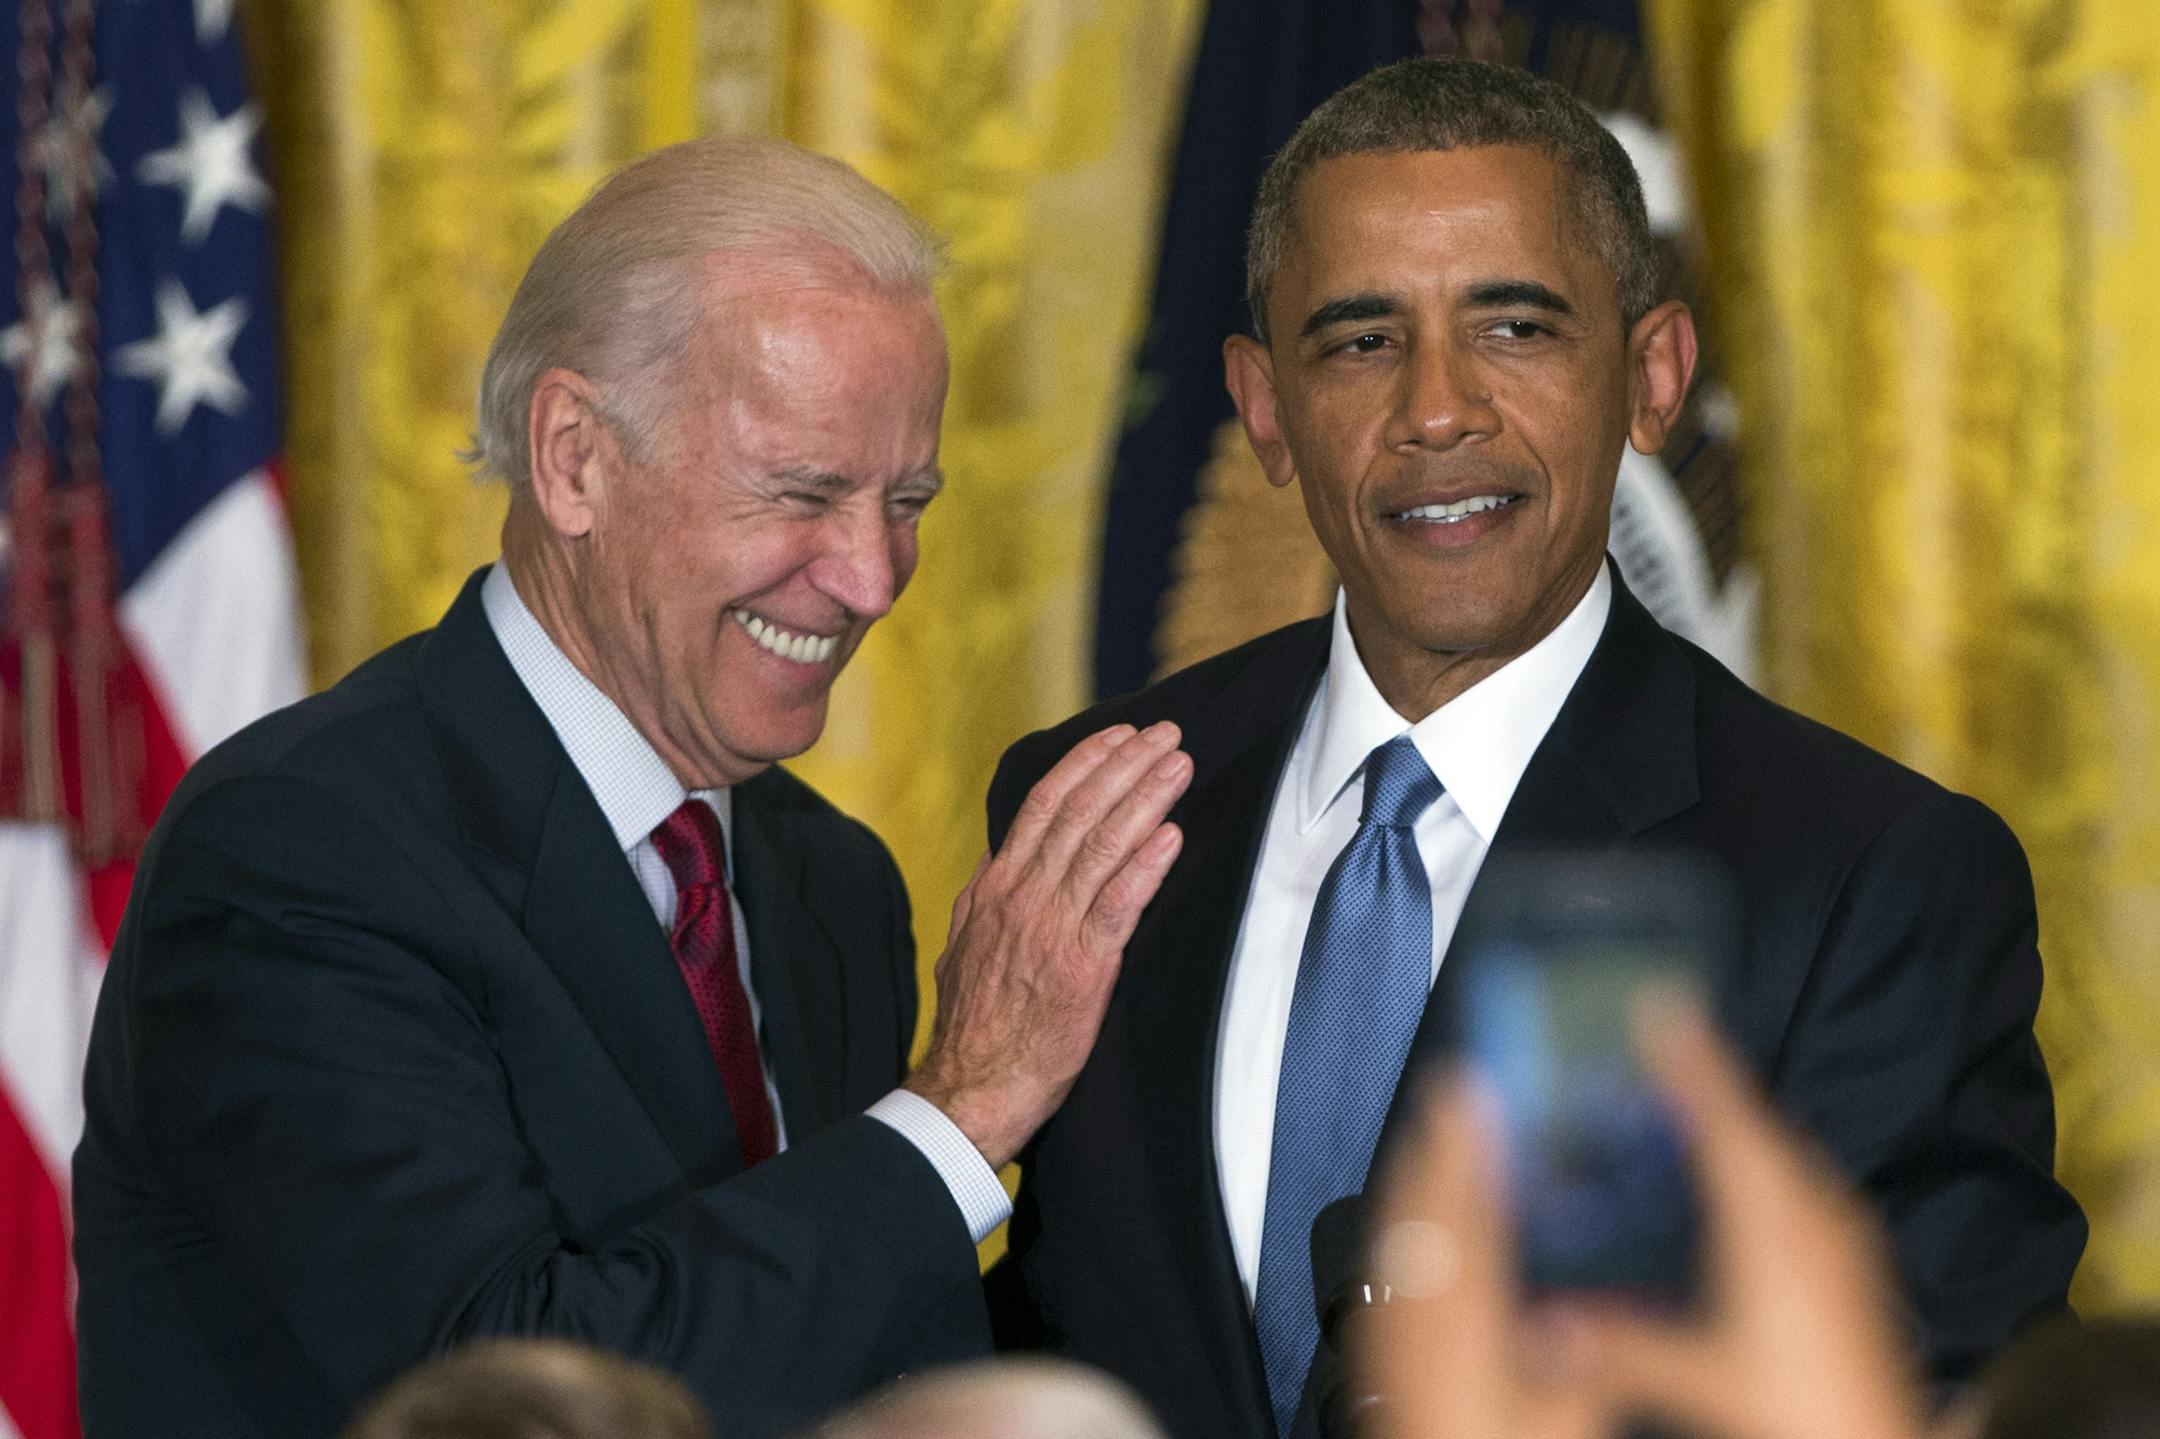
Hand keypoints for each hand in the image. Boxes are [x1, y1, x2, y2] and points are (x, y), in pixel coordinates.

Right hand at [906, 722, 1189, 1167]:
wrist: (972, 1089)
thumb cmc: (975, 1026)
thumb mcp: (962, 948)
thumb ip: (980, 901)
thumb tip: (995, 858)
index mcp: (996, 888)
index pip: (1043, 804)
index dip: (1086, 763)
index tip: (1119, 736)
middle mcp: (1023, 897)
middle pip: (1080, 812)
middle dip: (1127, 765)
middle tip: (1167, 734)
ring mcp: (1052, 929)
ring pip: (1102, 845)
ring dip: (1145, 799)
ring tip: (1179, 766)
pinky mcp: (1082, 967)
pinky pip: (1118, 904)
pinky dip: (1146, 866)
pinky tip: (1171, 836)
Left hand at [1360, 1070, 1608, 1438]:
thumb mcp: (1570, 1417)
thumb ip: (1589, 1350)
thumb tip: (1620, 1297)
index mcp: (1464, 1319)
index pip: (1466, 1206)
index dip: (1469, 1141)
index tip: (1474, 1088)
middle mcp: (1418, 1318)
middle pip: (1422, 1210)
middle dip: (1435, 1145)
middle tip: (1450, 1092)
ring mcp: (1391, 1339)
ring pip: (1397, 1237)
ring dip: (1413, 1182)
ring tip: (1430, 1140)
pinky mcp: (1382, 1363)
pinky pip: (1386, 1275)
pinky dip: (1399, 1233)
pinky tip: (1408, 1234)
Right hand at [1541, 994, 1928, 1438]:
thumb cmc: (1806, 1411)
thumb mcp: (1700, 1376)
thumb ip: (1617, 1346)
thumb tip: (1541, 1326)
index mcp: (1774, 1228)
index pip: (1724, 1121)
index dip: (1689, 1061)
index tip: (1662, 1005)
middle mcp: (1814, 1219)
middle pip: (1755, 1127)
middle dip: (1707, 1081)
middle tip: (1661, 1039)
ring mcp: (1841, 1238)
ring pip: (1782, 1156)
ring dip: (1735, 1124)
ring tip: (1692, 1099)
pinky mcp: (1852, 1262)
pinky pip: (1800, 1186)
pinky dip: (1762, 1166)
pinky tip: (1743, 1185)